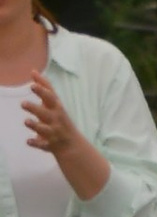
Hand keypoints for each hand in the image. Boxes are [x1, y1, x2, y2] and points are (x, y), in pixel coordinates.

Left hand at [23, 76, 106, 197]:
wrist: (72, 145)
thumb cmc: (60, 119)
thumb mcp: (54, 103)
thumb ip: (44, 87)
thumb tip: (32, 70)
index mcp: (57, 108)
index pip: (50, 97)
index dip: (42, 91)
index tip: (33, 84)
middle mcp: (56, 120)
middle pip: (46, 113)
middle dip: (35, 109)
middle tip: (23, 104)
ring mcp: (54, 133)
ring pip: (44, 129)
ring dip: (35, 125)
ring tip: (26, 121)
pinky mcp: (50, 145)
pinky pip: (43, 145)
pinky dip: (36, 143)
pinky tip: (29, 141)